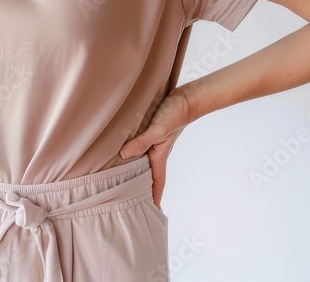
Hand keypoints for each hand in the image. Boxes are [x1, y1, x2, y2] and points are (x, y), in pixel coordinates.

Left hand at [118, 87, 191, 208]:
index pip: (157, 182)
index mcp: (159, 155)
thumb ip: (142, 142)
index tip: (153, 212)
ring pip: (144, 161)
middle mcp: (156, 152)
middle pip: (149, 175)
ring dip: (136, 171)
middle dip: (143, 188)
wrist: (186, 97)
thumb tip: (123, 155)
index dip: (154, 197)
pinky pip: (142, 147)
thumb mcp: (157, 129)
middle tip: (131, 201)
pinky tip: (124, 152)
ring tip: (123, 180)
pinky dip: (134, 153)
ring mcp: (155, 143)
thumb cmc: (174, 113)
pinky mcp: (152, 132)